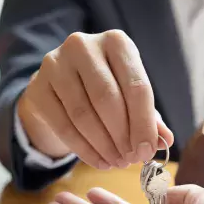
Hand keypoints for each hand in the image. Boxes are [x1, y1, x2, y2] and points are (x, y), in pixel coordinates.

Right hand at [17, 30, 173, 167]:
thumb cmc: (106, 88)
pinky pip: (63, 126)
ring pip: (83, 114)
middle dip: (123, 136)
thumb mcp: (131, 96)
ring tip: (117, 162)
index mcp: (116, 42)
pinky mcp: (38, 87)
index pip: (136, 86)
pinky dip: (85, 150)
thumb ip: (150, 116)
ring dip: (104, 146)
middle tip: (131, 159)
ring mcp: (55, 64)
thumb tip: (166, 140)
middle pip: (108, 99)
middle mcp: (84, 45)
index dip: (144, 124)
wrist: (62, 84)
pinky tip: (99, 161)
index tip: (147, 151)